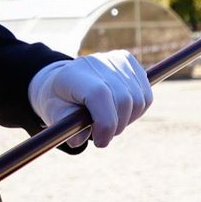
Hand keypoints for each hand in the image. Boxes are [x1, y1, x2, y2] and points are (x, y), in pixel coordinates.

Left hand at [28, 51, 153, 147]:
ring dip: (127, 120)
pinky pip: (146, 96)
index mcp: (74, 75)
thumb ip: (66, 130)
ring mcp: (115, 59)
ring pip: (138, 101)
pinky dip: (137, 111)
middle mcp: (97, 62)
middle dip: (116, 127)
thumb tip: (79, 140)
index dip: (105, 122)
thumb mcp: (54, 117)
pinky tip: (120, 111)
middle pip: (123, 100)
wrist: (64, 79)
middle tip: (103, 136)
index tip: (100, 141)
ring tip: (109, 122)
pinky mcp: (129, 61)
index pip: (100, 94)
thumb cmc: (60, 102)